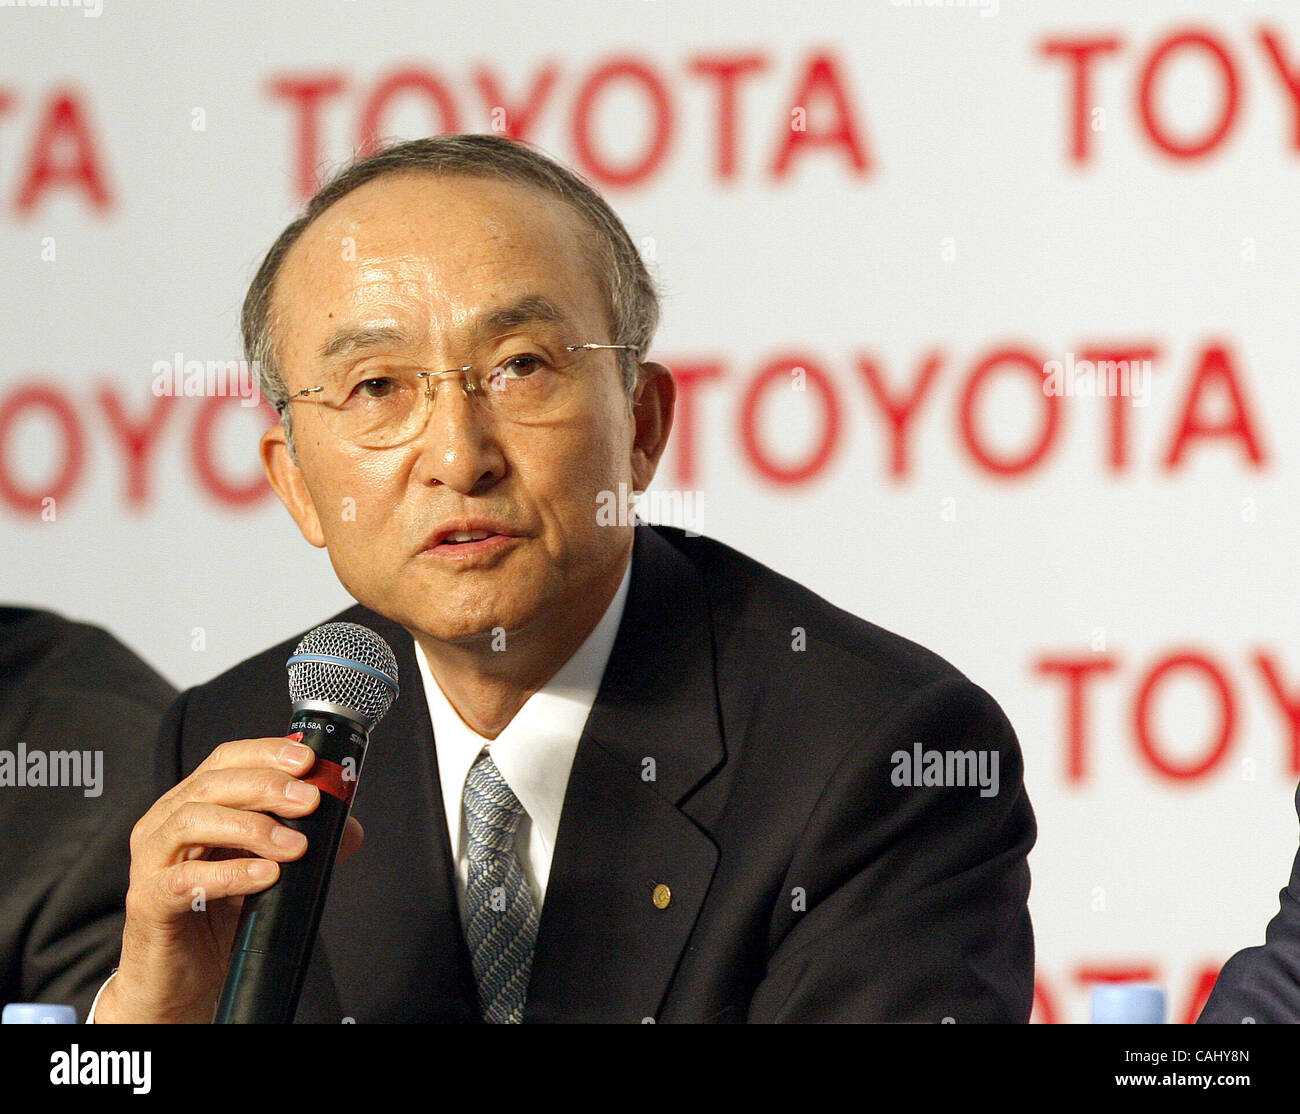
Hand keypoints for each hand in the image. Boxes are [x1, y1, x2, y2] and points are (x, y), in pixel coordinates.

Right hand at [95, 737, 362, 1022]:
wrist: (182, 981)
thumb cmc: (218, 917)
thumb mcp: (267, 869)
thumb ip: (303, 841)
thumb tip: (347, 826)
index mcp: (192, 805)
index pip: (225, 760)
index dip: (265, 752)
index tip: (307, 760)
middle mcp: (165, 824)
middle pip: (211, 784)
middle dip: (267, 786)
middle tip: (310, 801)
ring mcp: (151, 862)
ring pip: (192, 821)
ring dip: (252, 827)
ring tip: (295, 845)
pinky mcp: (148, 902)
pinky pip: (184, 879)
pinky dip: (229, 873)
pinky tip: (265, 876)